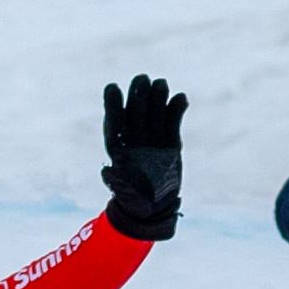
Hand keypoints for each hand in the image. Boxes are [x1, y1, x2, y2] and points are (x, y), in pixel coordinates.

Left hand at [100, 72, 185, 241]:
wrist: (155, 209)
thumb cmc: (134, 202)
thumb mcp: (125, 195)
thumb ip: (118, 183)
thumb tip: (107, 171)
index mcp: (118, 148)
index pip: (114, 122)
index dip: (113, 105)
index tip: (112, 88)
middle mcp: (134, 140)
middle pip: (135, 113)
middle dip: (137, 96)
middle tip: (141, 79)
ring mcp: (153, 139)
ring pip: (154, 114)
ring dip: (157, 98)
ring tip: (161, 83)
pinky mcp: (170, 143)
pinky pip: (173, 123)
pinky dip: (176, 110)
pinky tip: (181, 97)